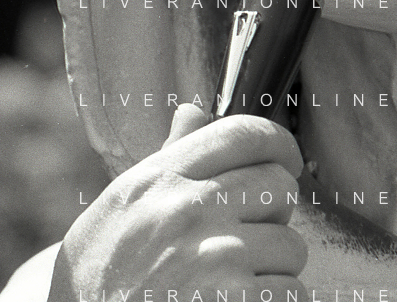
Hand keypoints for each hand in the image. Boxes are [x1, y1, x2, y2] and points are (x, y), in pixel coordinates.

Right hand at [47, 103, 307, 301]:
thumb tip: (196, 112)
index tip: (284, 162)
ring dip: (273, 268)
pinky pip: (292, 291)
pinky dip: (274, 301)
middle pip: (279, 185)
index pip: (243, 133)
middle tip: (244, 237)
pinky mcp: (238, 300)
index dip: (277, 144)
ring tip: (230, 282)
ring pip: (291, 245)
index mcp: (160, 178)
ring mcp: (215, 256)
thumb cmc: (104, 273)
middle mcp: (188, 208)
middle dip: (273, 214)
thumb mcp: (122, 205)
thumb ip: (169, 159)